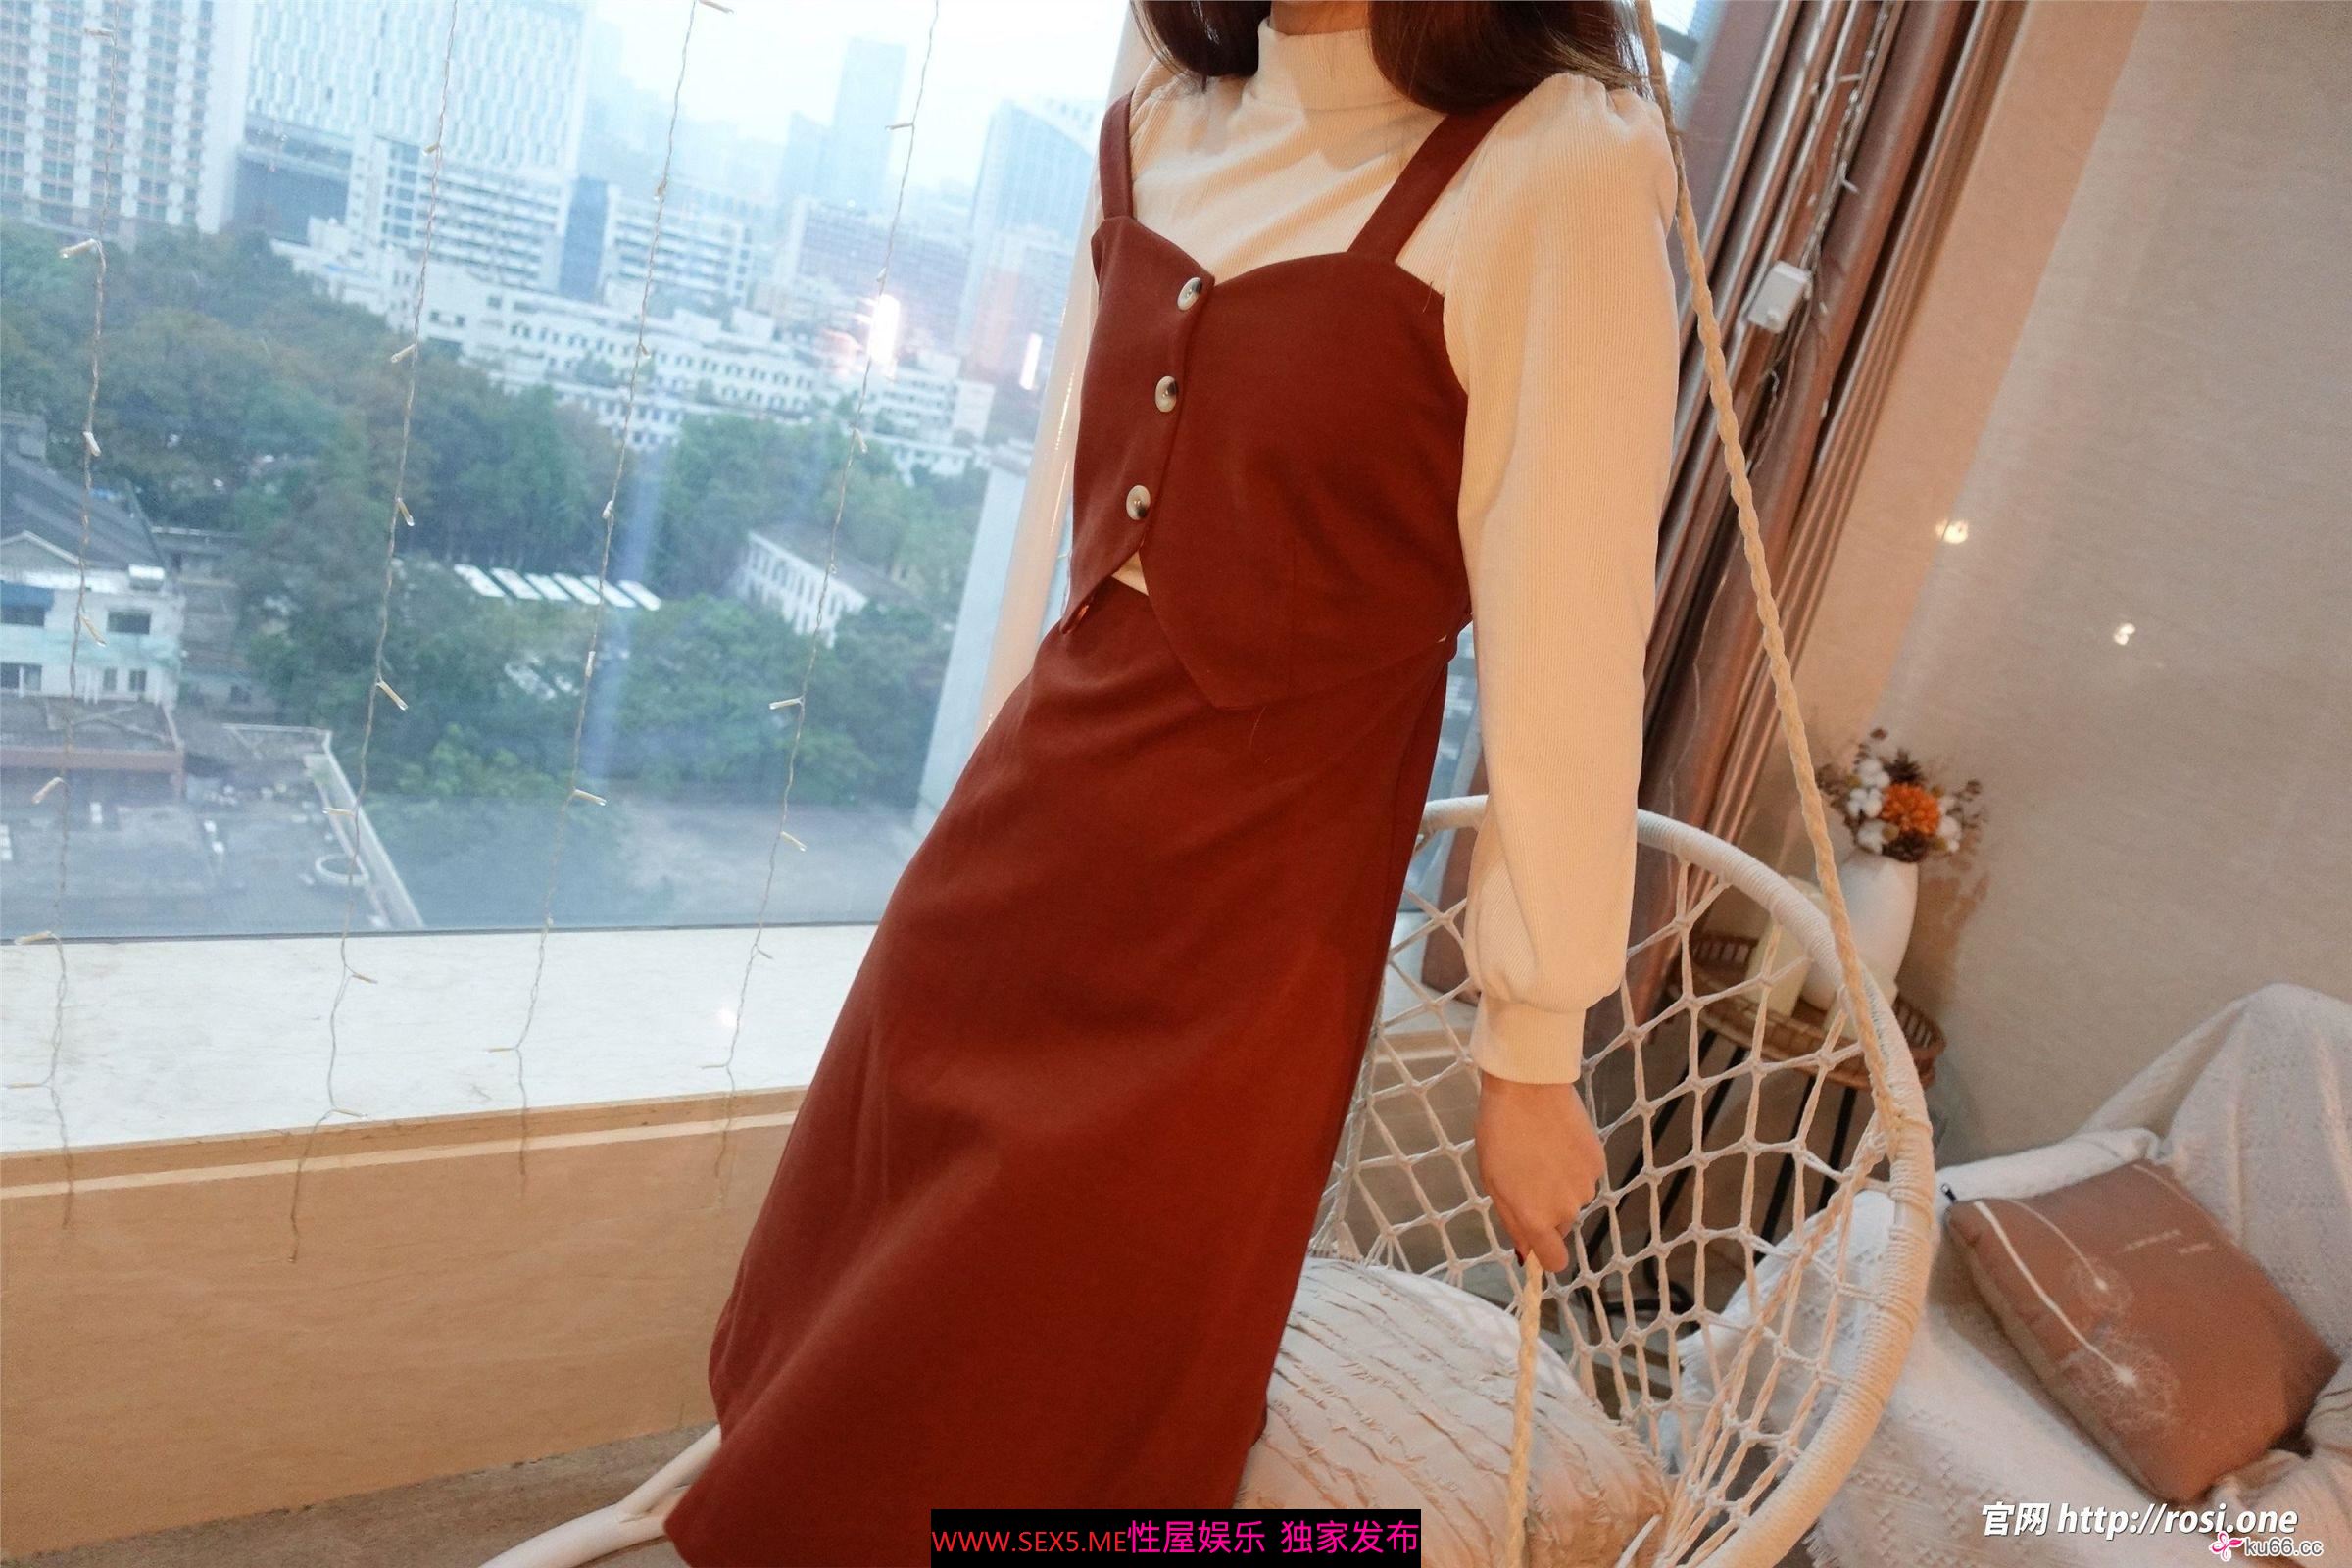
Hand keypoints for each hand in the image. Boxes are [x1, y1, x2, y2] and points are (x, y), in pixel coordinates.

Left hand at [1475, 1071, 1605, 1274]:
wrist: (1528, 1088)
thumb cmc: (1499, 1133)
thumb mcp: (1492, 1180)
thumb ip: (1512, 1220)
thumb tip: (1525, 1250)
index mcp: (1537, 1218)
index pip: (1554, 1260)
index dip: (1545, 1253)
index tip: (1536, 1239)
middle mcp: (1567, 1209)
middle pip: (1560, 1224)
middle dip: (1546, 1208)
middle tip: (1527, 1174)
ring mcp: (1586, 1185)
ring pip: (1573, 1198)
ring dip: (1560, 1185)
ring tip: (1542, 1152)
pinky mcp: (1599, 1162)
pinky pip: (1585, 1175)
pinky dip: (1573, 1165)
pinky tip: (1559, 1140)